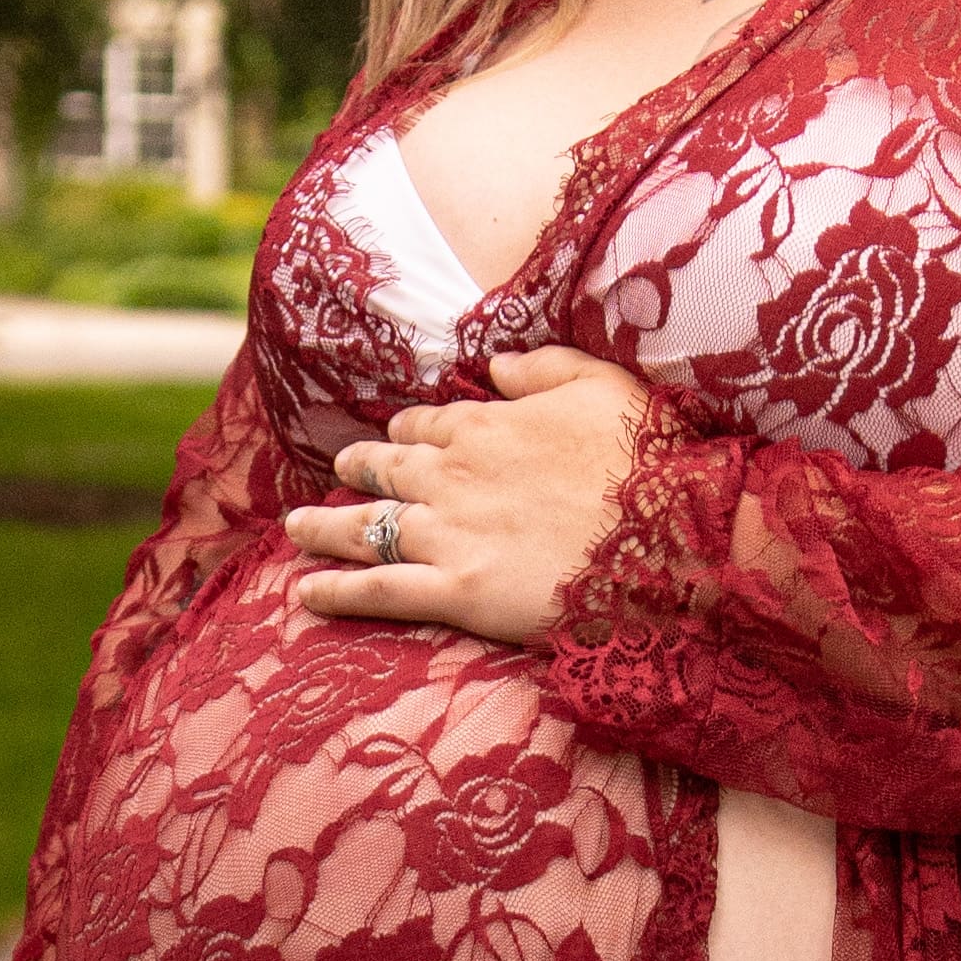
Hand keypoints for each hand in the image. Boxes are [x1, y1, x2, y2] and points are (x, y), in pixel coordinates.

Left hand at [285, 349, 650, 647]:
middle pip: (385, 469)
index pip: (425, 426)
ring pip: (366, 526)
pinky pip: (379, 591)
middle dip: (356, 468)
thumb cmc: (647, 461)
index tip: (397, 438)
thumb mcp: (602, 386)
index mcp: (486, 426)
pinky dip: (336, 593)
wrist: (668, 539)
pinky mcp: (455, 592)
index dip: (407, 432)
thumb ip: (543, 368)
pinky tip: (303, 595)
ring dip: (323, 526)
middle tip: (338, 471)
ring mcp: (448, 535)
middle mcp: (452, 475)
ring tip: (293, 529)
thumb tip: (494, 366)